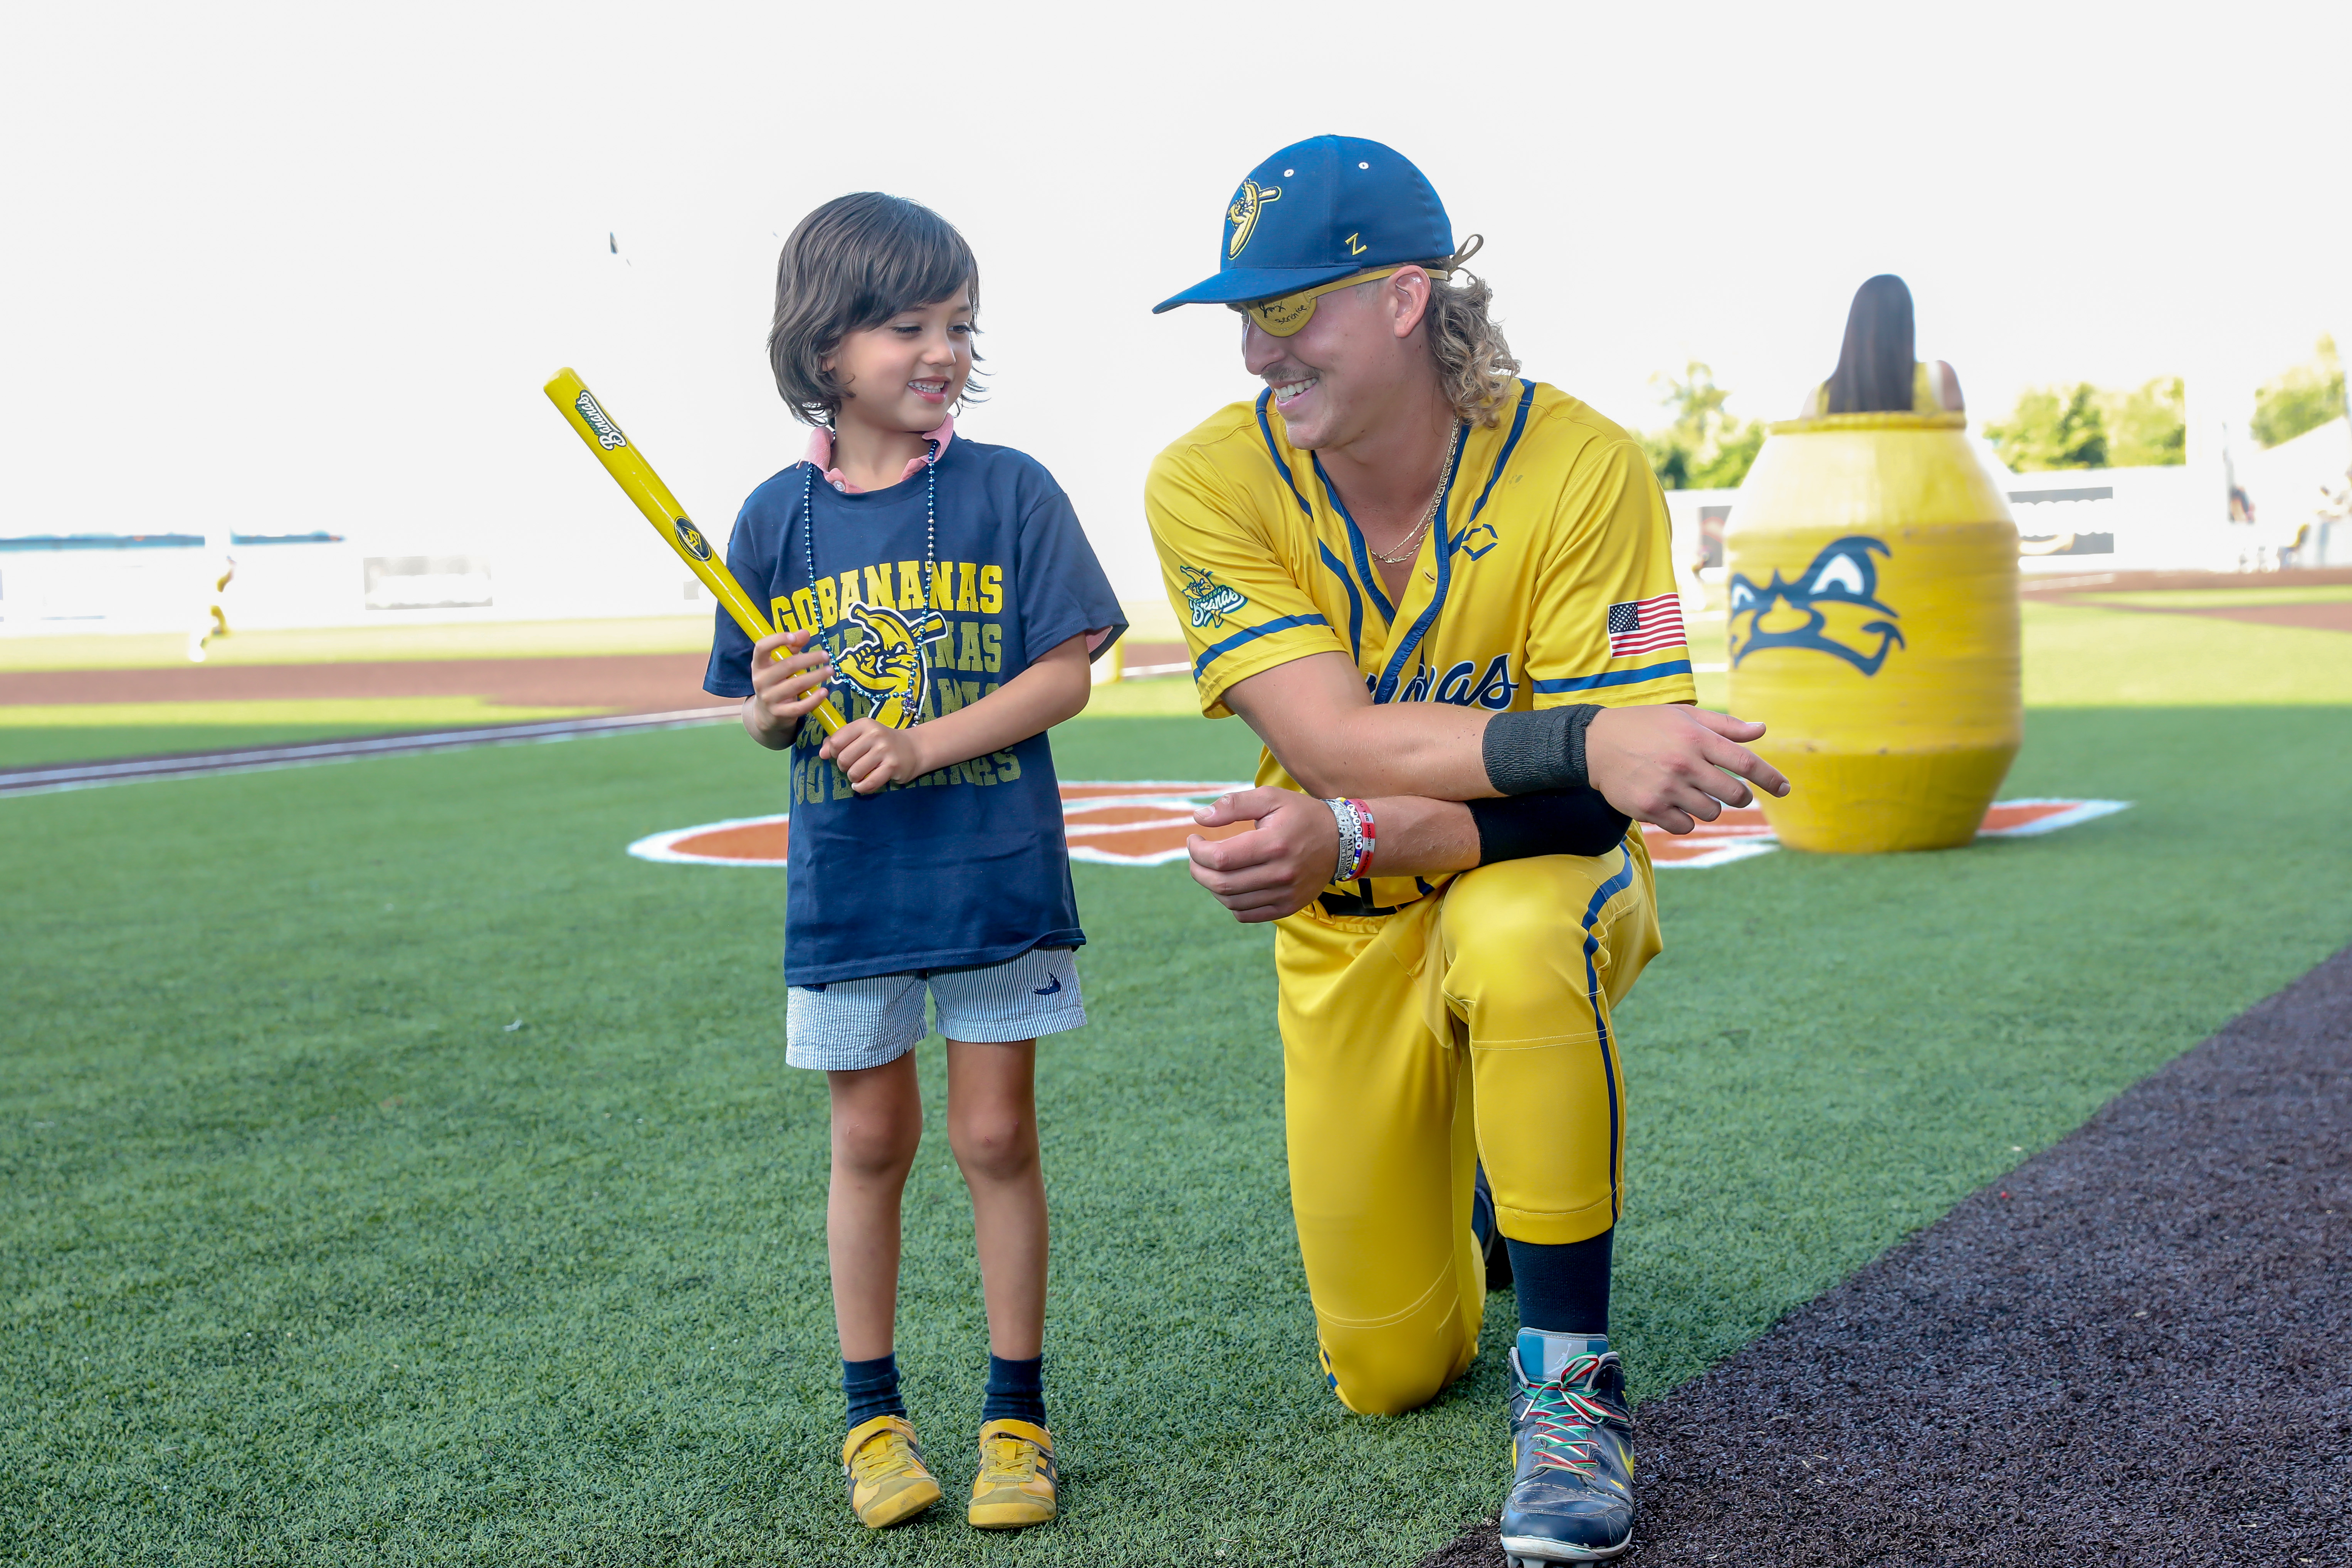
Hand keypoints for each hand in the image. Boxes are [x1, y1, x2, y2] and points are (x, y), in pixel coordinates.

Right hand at [747, 628, 833, 744]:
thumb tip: (805, 633)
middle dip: (809, 659)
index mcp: (759, 664)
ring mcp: (769, 698)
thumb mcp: (780, 663)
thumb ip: (792, 647)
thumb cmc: (777, 681)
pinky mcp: (779, 713)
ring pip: (796, 685)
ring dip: (816, 676)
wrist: (766, 713)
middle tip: (826, 656)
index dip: (777, 640)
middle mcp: (760, 680)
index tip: (793, 636)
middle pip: (787, 665)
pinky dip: (814, 699)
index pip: (762, 647)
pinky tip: (825, 691)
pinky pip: (799, 706)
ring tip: (830, 670)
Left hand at [819, 718, 932, 793]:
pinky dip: (861, 788)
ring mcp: (884, 751)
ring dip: (854, 778)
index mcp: (864, 724)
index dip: (834, 753)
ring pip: (854, 773)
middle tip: (853, 766)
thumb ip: (839, 741)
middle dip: (844, 767)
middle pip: (843, 759)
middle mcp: (875, 735)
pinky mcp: (892, 767)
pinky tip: (862, 785)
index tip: (842, 754)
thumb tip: (822, 753)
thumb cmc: (882, 742)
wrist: (913, 749)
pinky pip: (868, 783)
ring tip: (861, 774)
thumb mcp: (861, 735)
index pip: (836, 742)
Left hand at [1186, 787, 1337, 923]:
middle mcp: (1280, 874)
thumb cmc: (1301, 815)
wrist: (1342, 841)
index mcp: (1273, 844)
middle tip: (1196, 856)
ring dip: (1212, 886)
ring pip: (1230, 902)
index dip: (1197, 851)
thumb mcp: (1270, 798)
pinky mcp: (1288, 907)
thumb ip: (1233, 805)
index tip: (1194, 839)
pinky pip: (1246, 914)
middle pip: (1221, 883)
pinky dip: (1230, 903)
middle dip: (1197, 869)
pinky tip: (1230, 885)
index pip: (1220, 858)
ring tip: (1212, 868)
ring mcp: (1285, 894)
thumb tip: (1199, 817)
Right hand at [1585, 706, 1790, 834]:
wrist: (1595, 743)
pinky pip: (1685, 826)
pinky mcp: (1650, 808)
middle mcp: (1684, 763)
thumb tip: (1761, 730)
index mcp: (1696, 738)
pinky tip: (1672, 804)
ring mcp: (1666, 788)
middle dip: (1739, 796)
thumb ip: (1725, 726)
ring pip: (1711, 812)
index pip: (1746, 763)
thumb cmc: (1646, 726)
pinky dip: (1685, 819)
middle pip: (1735, 795)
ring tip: (1691, 793)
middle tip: (1731, 792)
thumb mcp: (1684, 716)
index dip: (1771, 779)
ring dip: (1709, 806)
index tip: (1785, 789)